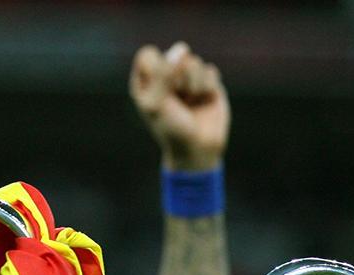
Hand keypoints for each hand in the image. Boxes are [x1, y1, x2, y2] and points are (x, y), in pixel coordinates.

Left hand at [130, 42, 229, 170]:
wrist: (197, 147)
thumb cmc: (170, 127)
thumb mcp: (157, 103)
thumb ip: (163, 73)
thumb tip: (182, 48)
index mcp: (144, 80)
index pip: (148, 55)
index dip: (159, 68)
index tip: (161, 89)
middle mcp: (163, 75)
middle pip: (174, 55)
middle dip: (178, 79)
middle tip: (176, 99)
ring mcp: (186, 77)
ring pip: (193, 62)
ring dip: (193, 84)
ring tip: (190, 101)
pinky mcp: (206, 81)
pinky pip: (209, 70)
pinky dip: (207, 87)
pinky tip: (203, 100)